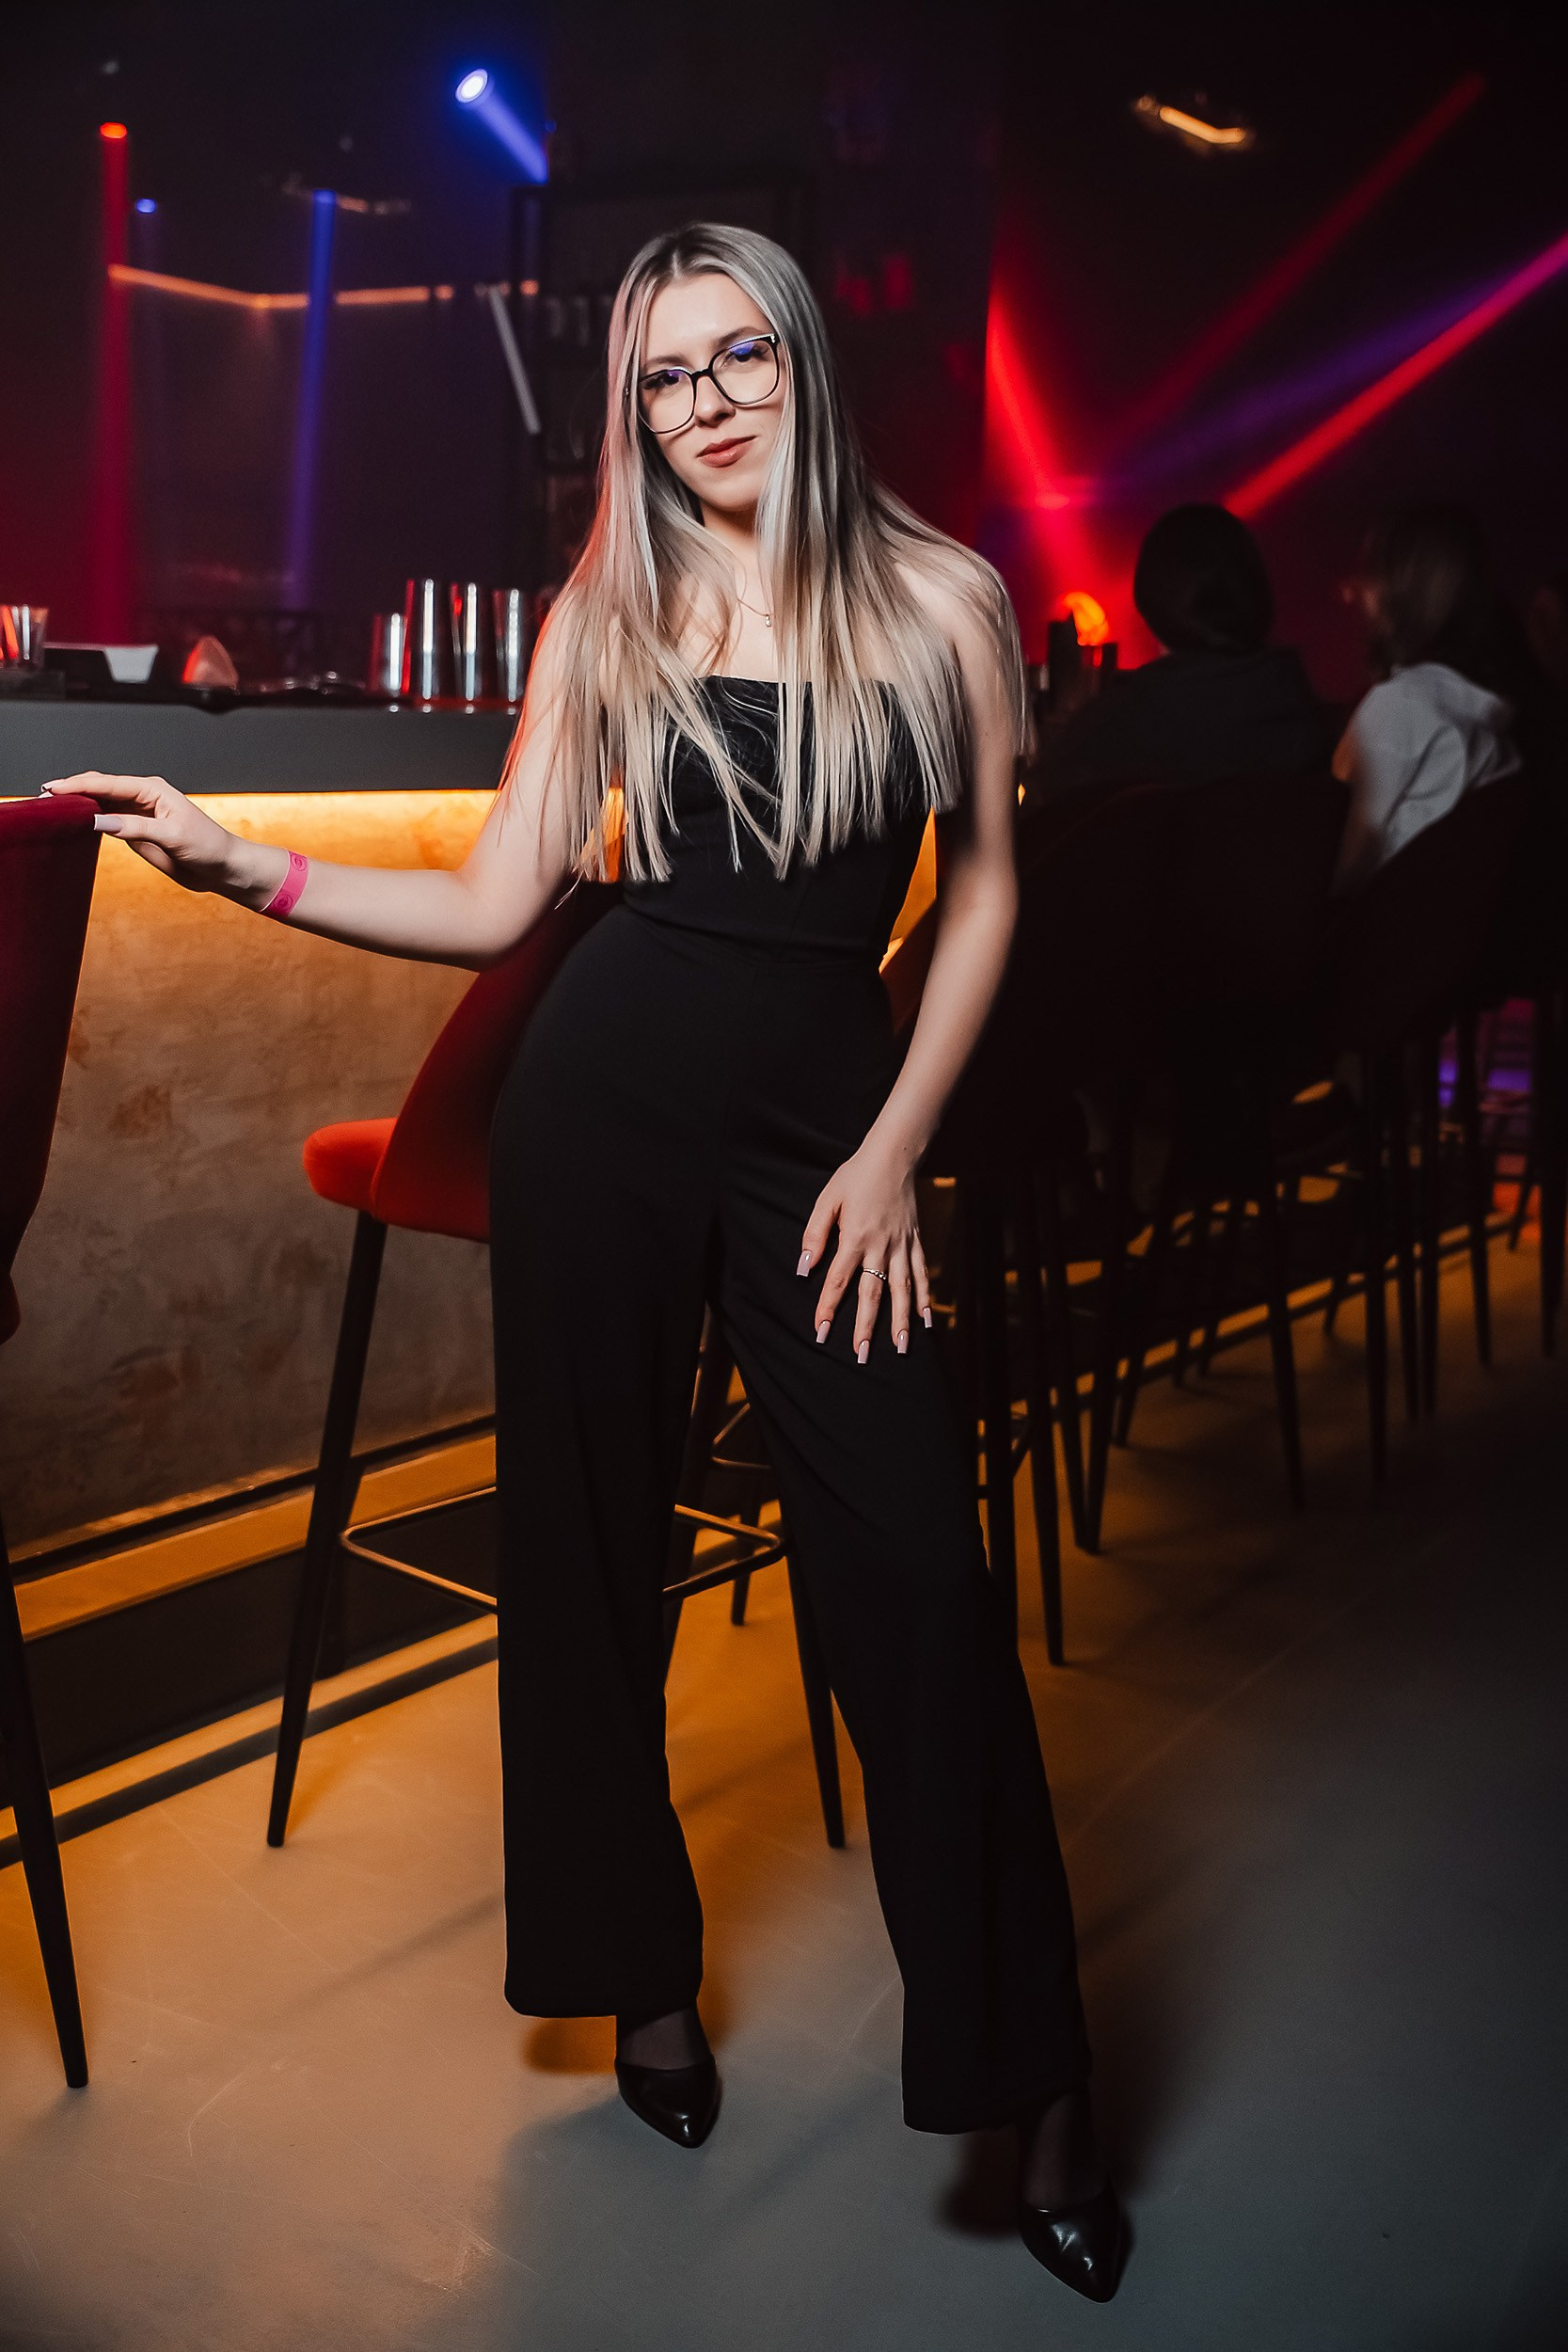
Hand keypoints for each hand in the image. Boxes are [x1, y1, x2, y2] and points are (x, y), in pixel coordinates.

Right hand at [41, 772, 281, 901]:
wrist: (223, 868)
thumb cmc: (208, 847)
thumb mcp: (172, 837)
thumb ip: (135, 828)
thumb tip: (99, 822)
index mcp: (152, 790)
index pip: (108, 783)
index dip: (79, 784)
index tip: (54, 788)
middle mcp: (142, 798)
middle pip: (100, 789)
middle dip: (72, 790)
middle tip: (43, 795)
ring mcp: (137, 814)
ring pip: (100, 805)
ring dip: (78, 805)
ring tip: (49, 806)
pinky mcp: (136, 832)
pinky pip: (107, 823)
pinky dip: (89, 821)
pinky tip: (72, 822)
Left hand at [798, 1136, 932, 1361]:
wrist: (894, 1156)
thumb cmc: (855, 1177)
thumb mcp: (826, 1199)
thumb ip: (815, 1234)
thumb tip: (804, 1266)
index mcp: (855, 1236)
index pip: (839, 1280)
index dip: (828, 1307)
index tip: (821, 1332)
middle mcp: (881, 1245)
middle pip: (872, 1293)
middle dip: (867, 1327)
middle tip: (862, 1355)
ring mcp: (902, 1245)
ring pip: (902, 1290)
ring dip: (900, 1321)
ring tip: (901, 1348)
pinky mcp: (915, 1241)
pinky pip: (921, 1275)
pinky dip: (924, 1298)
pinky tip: (925, 1321)